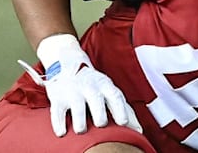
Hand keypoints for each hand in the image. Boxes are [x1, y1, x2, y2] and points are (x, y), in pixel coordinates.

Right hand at [18, 34, 141, 136]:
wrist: (67, 63)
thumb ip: (123, 108)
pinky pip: (58, 113)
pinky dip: (59, 124)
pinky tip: (62, 133)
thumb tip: (139, 131)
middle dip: (100, 115)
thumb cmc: (94, 84)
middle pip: (97, 102)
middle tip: (101, 124)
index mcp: (106, 86)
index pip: (115, 97)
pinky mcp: (58, 98)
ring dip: (80, 123)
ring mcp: (73, 92)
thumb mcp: (109, 90)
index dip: (120, 110)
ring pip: (78, 109)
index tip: (123, 123)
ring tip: (81, 130)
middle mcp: (90, 88)